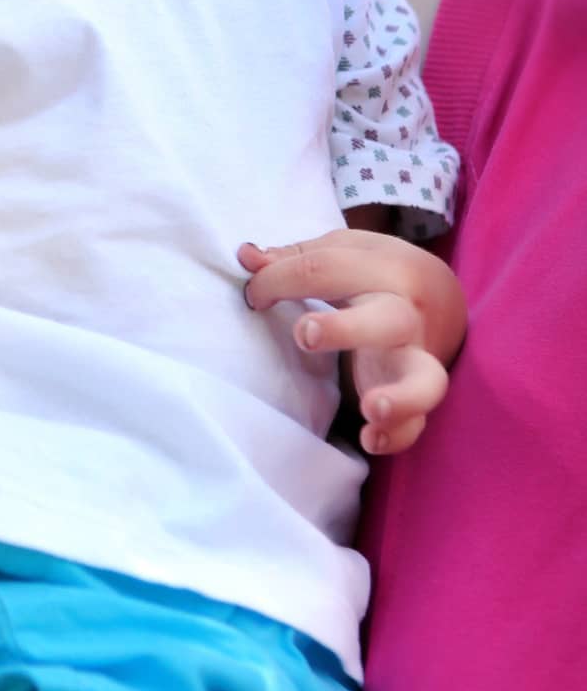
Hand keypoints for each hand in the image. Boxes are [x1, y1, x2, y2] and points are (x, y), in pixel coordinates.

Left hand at [237, 230, 466, 456]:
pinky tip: (371, 438)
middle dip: (345, 329)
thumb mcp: (344, 252)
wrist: (443, 295)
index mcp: (384, 268)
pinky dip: (398, 433)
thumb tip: (246, 258)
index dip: (277, 279)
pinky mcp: (419, 393)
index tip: (252, 295)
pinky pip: (417, 422)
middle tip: (304, 334)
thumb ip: (296, 257)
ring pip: (424, 378)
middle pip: (386, 319)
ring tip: (371, 408)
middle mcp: (406, 312)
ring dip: (399, 396)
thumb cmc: (376, 272)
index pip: (325, 269)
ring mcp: (417, 356)